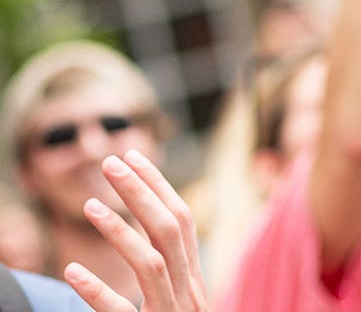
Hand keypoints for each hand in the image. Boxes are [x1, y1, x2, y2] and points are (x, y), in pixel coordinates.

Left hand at [63, 151, 207, 311]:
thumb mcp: (177, 304)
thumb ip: (169, 276)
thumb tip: (152, 232)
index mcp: (193, 281)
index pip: (182, 222)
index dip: (159, 186)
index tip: (133, 158)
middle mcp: (189, 293)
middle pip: (169, 232)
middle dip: (141, 193)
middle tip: (110, 162)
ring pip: (151, 264)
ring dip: (120, 231)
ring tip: (89, 205)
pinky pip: (120, 311)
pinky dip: (97, 290)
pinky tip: (72, 271)